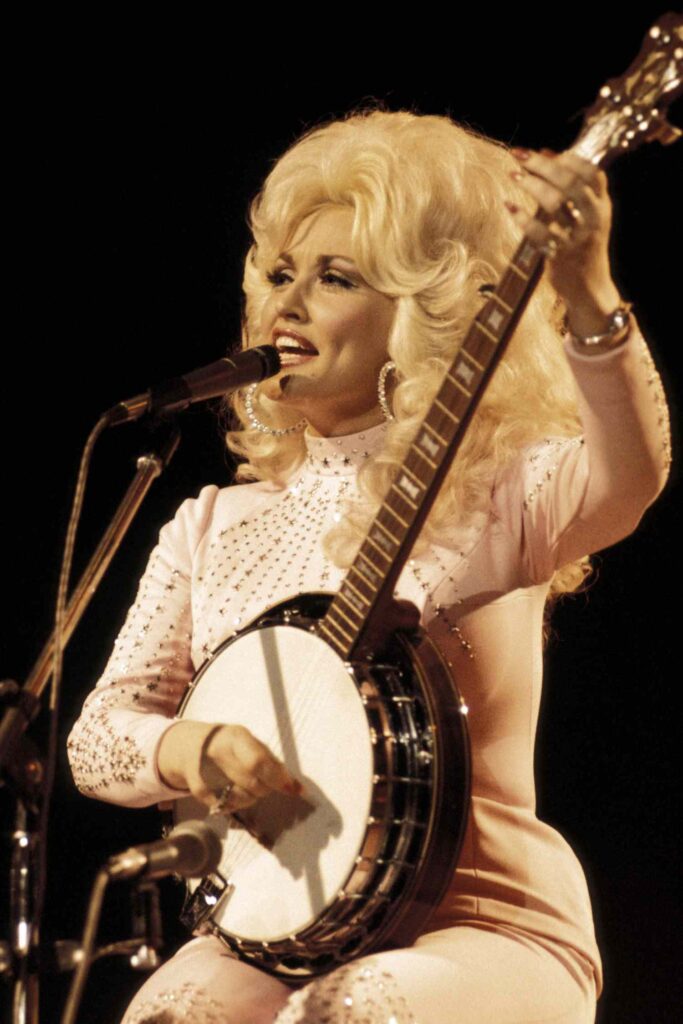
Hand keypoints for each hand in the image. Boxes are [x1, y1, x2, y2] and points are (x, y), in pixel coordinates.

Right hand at [157, 720, 301, 812]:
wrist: (190, 745)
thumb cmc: (231, 745)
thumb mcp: (251, 744)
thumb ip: (273, 763)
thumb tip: (298, 789)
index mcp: (236, 736)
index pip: (259, 761)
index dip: (278, 778)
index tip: (293, 790)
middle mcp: (218, 752)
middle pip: (251, 783)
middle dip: (266, 789)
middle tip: (268, 784)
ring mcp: (205, 771)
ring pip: (240, 798)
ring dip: (252, 798)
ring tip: (249, 786)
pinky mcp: (197, 789)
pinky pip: (226, 805)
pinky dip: (235, 804)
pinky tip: (234, 794)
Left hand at [505, 147, 622, 334]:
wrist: (589, 288)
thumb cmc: (584, 245)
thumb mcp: (588, 216)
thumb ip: (573, 188)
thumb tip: (549, 153)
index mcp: (602, 206)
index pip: (591, 172)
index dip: (568, 158)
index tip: (545, 151)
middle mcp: (593, 219)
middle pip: (570, 183)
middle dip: (543, 165)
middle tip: (519, 155)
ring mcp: (577, 238)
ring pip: (555, 203)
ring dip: (531, 185)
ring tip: (514, 175)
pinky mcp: (560, 255)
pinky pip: (539, 232)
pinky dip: (522, 217)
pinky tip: (510, 206)